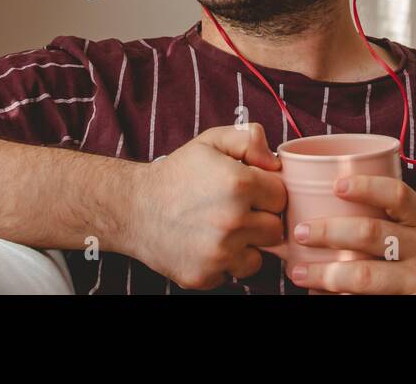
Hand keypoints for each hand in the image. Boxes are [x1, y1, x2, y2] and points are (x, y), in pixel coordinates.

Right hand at [128, 124, 286, 290]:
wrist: (134, 208)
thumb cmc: (177, 174)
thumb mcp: (211, 141)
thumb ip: (250, 139)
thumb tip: (275, 163)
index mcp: (239, 184)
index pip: (281, 196)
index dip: (266, 192)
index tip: (249, 191)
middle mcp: (232, 221)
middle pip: (275, 229)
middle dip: (260, 219)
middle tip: (236, 210)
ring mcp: (219, 252)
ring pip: (259, 256)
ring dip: (247, 245)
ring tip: (222, 229)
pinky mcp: (206, 276)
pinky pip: (234, 273)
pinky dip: (226, 262)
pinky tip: (207, 244)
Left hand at [285, 174, 415, 294]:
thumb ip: (385, 218)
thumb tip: (320, 205)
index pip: (397, 194)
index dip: (365, 186)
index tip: (335, 185)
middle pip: (370, 233)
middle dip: (328, 232)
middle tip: (299, 232)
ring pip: (365, 275)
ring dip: (325, 273)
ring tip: (298, 272)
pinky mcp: (412, 306)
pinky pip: (367, 301)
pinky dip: (338, 297)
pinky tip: (319, 294)